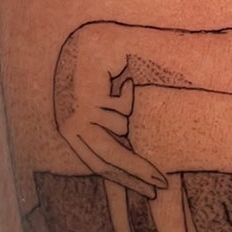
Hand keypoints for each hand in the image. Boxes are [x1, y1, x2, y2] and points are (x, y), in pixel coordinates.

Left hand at [53, 22, 166, 199]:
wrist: (90, 40)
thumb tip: (132, 168)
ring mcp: (76, 114)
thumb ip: (109, 135)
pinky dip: (126, 93)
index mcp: (69, 132)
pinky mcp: (87, 100)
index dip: (126, 179)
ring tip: (121, 86)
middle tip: (162, 184)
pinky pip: (122, 109)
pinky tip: (120, 78)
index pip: (99, 165)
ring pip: (120, 129)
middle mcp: (68, 127)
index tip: (150, 190)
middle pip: (109, 159)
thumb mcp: (101, 110)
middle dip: (137, 171)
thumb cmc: (97, 73)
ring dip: (127, 109)